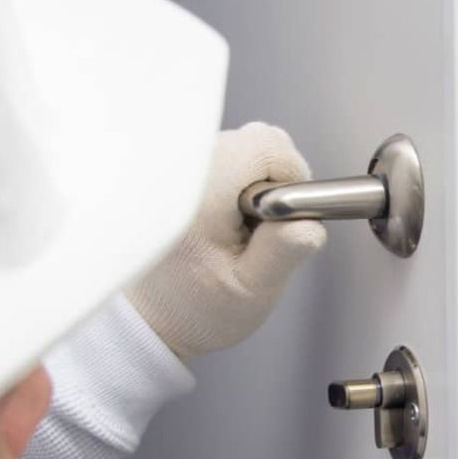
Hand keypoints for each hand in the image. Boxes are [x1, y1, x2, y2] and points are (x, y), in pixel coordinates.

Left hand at [127, 122, 325, 360]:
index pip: (265, 144)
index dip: (290, 174)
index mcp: (201, 194)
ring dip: (252, 182)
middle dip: (272, 179)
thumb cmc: (194, 307)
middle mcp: (183, 171)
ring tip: (238, 227)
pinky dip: (232, 183)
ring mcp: (173, 168)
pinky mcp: (174, 174)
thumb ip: (284, 251)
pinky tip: (222, 219)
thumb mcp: (251, 291)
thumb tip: (309, 221)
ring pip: (240, 146)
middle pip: (254, 139)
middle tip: (260, 226)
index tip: (284, 212)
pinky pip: (220, 158)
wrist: (148, 318)